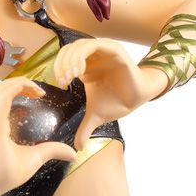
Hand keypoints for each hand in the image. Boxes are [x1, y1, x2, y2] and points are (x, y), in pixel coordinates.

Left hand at [0, 77, 77, 195]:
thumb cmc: (3, 175)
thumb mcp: (31, 162)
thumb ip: (52, 152)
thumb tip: (74, 154)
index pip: (8, 90)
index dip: (27, 85)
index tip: (42, 94)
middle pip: (2, 86)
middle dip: (22, 84)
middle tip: (39, 92)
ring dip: (15, 89)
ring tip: (32, 95)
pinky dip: (8, 96)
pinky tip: (21, 104)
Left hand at [54, 38, 168, 149]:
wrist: (138, 99)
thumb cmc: (117, 102)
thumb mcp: (96, 116)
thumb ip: (84, 129)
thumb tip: (78, 149)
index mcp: (85, 66)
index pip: (64, 58)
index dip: (58, 69)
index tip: (60, 85)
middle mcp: (92, 56)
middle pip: (68, 50)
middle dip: (61, 65)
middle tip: (63, 82)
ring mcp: (102, 51)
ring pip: (78, 46)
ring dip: (70, 60)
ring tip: (70, 77)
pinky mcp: (113, 50)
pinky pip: (93, 46)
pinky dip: (82, 56)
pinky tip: (80, 72)